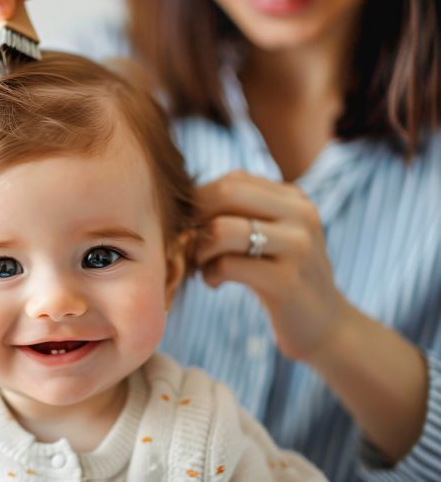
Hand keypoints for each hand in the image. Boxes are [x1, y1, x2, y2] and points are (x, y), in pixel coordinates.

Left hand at [193, 170, 351, 361]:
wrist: (324, 326)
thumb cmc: (280, 276)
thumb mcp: (267, 235)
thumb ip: (237, 211)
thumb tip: (181, 201)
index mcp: (293, 198)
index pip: (232, 180)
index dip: (200, 201)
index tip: (192, 226)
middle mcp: (300, 214)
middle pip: (226, 192)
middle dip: (196, 218)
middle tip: (192, 243)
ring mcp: (297, 246)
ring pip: (223, 229)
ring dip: (200, 249)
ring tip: (204, 264)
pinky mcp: (287, 281)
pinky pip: (227, 265)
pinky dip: (209, 274)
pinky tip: (214, 282)